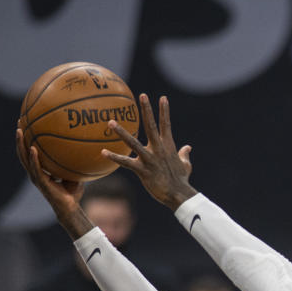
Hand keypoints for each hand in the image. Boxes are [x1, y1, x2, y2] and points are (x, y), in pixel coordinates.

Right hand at [15, 127, 92, 239]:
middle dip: (20, 137)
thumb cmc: (72, 192)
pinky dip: (34, 159)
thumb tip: (82, 146)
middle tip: (19, 121)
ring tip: (20, 131)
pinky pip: (36, 169)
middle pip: (23, 152)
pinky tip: (33, 149)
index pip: (30, 152)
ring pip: (24, 158)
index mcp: (40, 169)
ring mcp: (36, 177)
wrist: (70, 208)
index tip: (26, 124)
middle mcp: (35, 172)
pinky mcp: (41, 183)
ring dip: (21, 144)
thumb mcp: (73, 173)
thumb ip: (73, 161)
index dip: (27, 139)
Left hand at [102, 94, 195, 210]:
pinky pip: (125, 162)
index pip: (166, 124)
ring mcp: (150, 159)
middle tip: (142, 95)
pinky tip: (103, 152)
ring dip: (121, 132)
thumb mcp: (185, 165)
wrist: (178, 194)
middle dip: (147, 110)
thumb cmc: (181, 180)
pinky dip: (114, 157)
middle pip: (151, 126)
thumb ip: (184, 154)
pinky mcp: (143, 170)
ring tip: (110, 122)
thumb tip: (188, 147)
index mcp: (168, 146)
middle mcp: (158, 149)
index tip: (162, 98)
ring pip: (133, 142)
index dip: (164, 111)